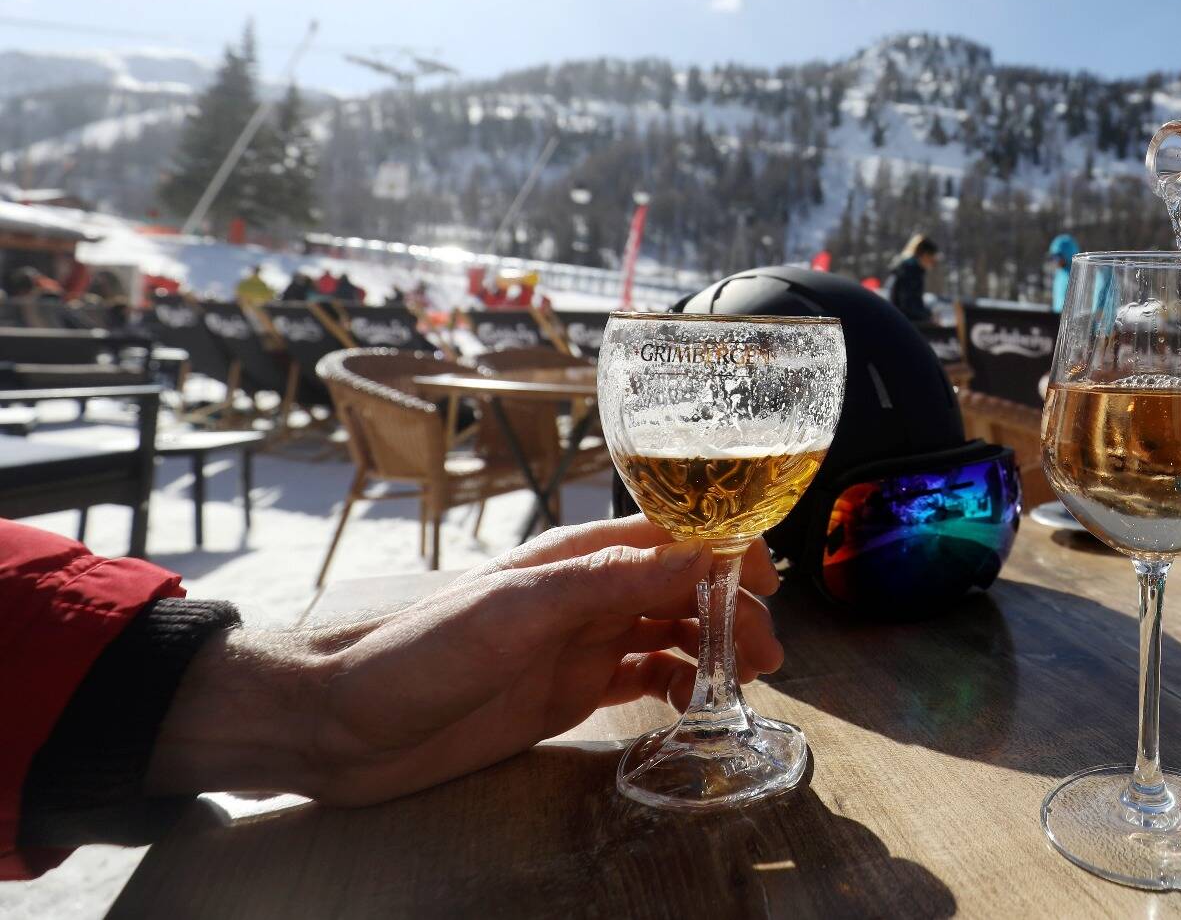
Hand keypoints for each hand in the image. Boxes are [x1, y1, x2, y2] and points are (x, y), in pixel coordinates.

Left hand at [145, 517, 782, 806]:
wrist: (331, 722)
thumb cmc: (409, 652)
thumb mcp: (513, 612)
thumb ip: (605, 585)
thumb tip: (696, 561)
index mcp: (570, 558)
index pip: (669, 539)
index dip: (724, 552)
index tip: (769, 581)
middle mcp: (581, 595)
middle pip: (680, 590)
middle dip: (731, 611)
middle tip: (769, 655)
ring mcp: (574, 645)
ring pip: (669, 635)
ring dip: (714, 650)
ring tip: (750, 683)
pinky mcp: (561, 694)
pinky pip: (640, 681)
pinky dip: (679, 686)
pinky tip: (699, 704)